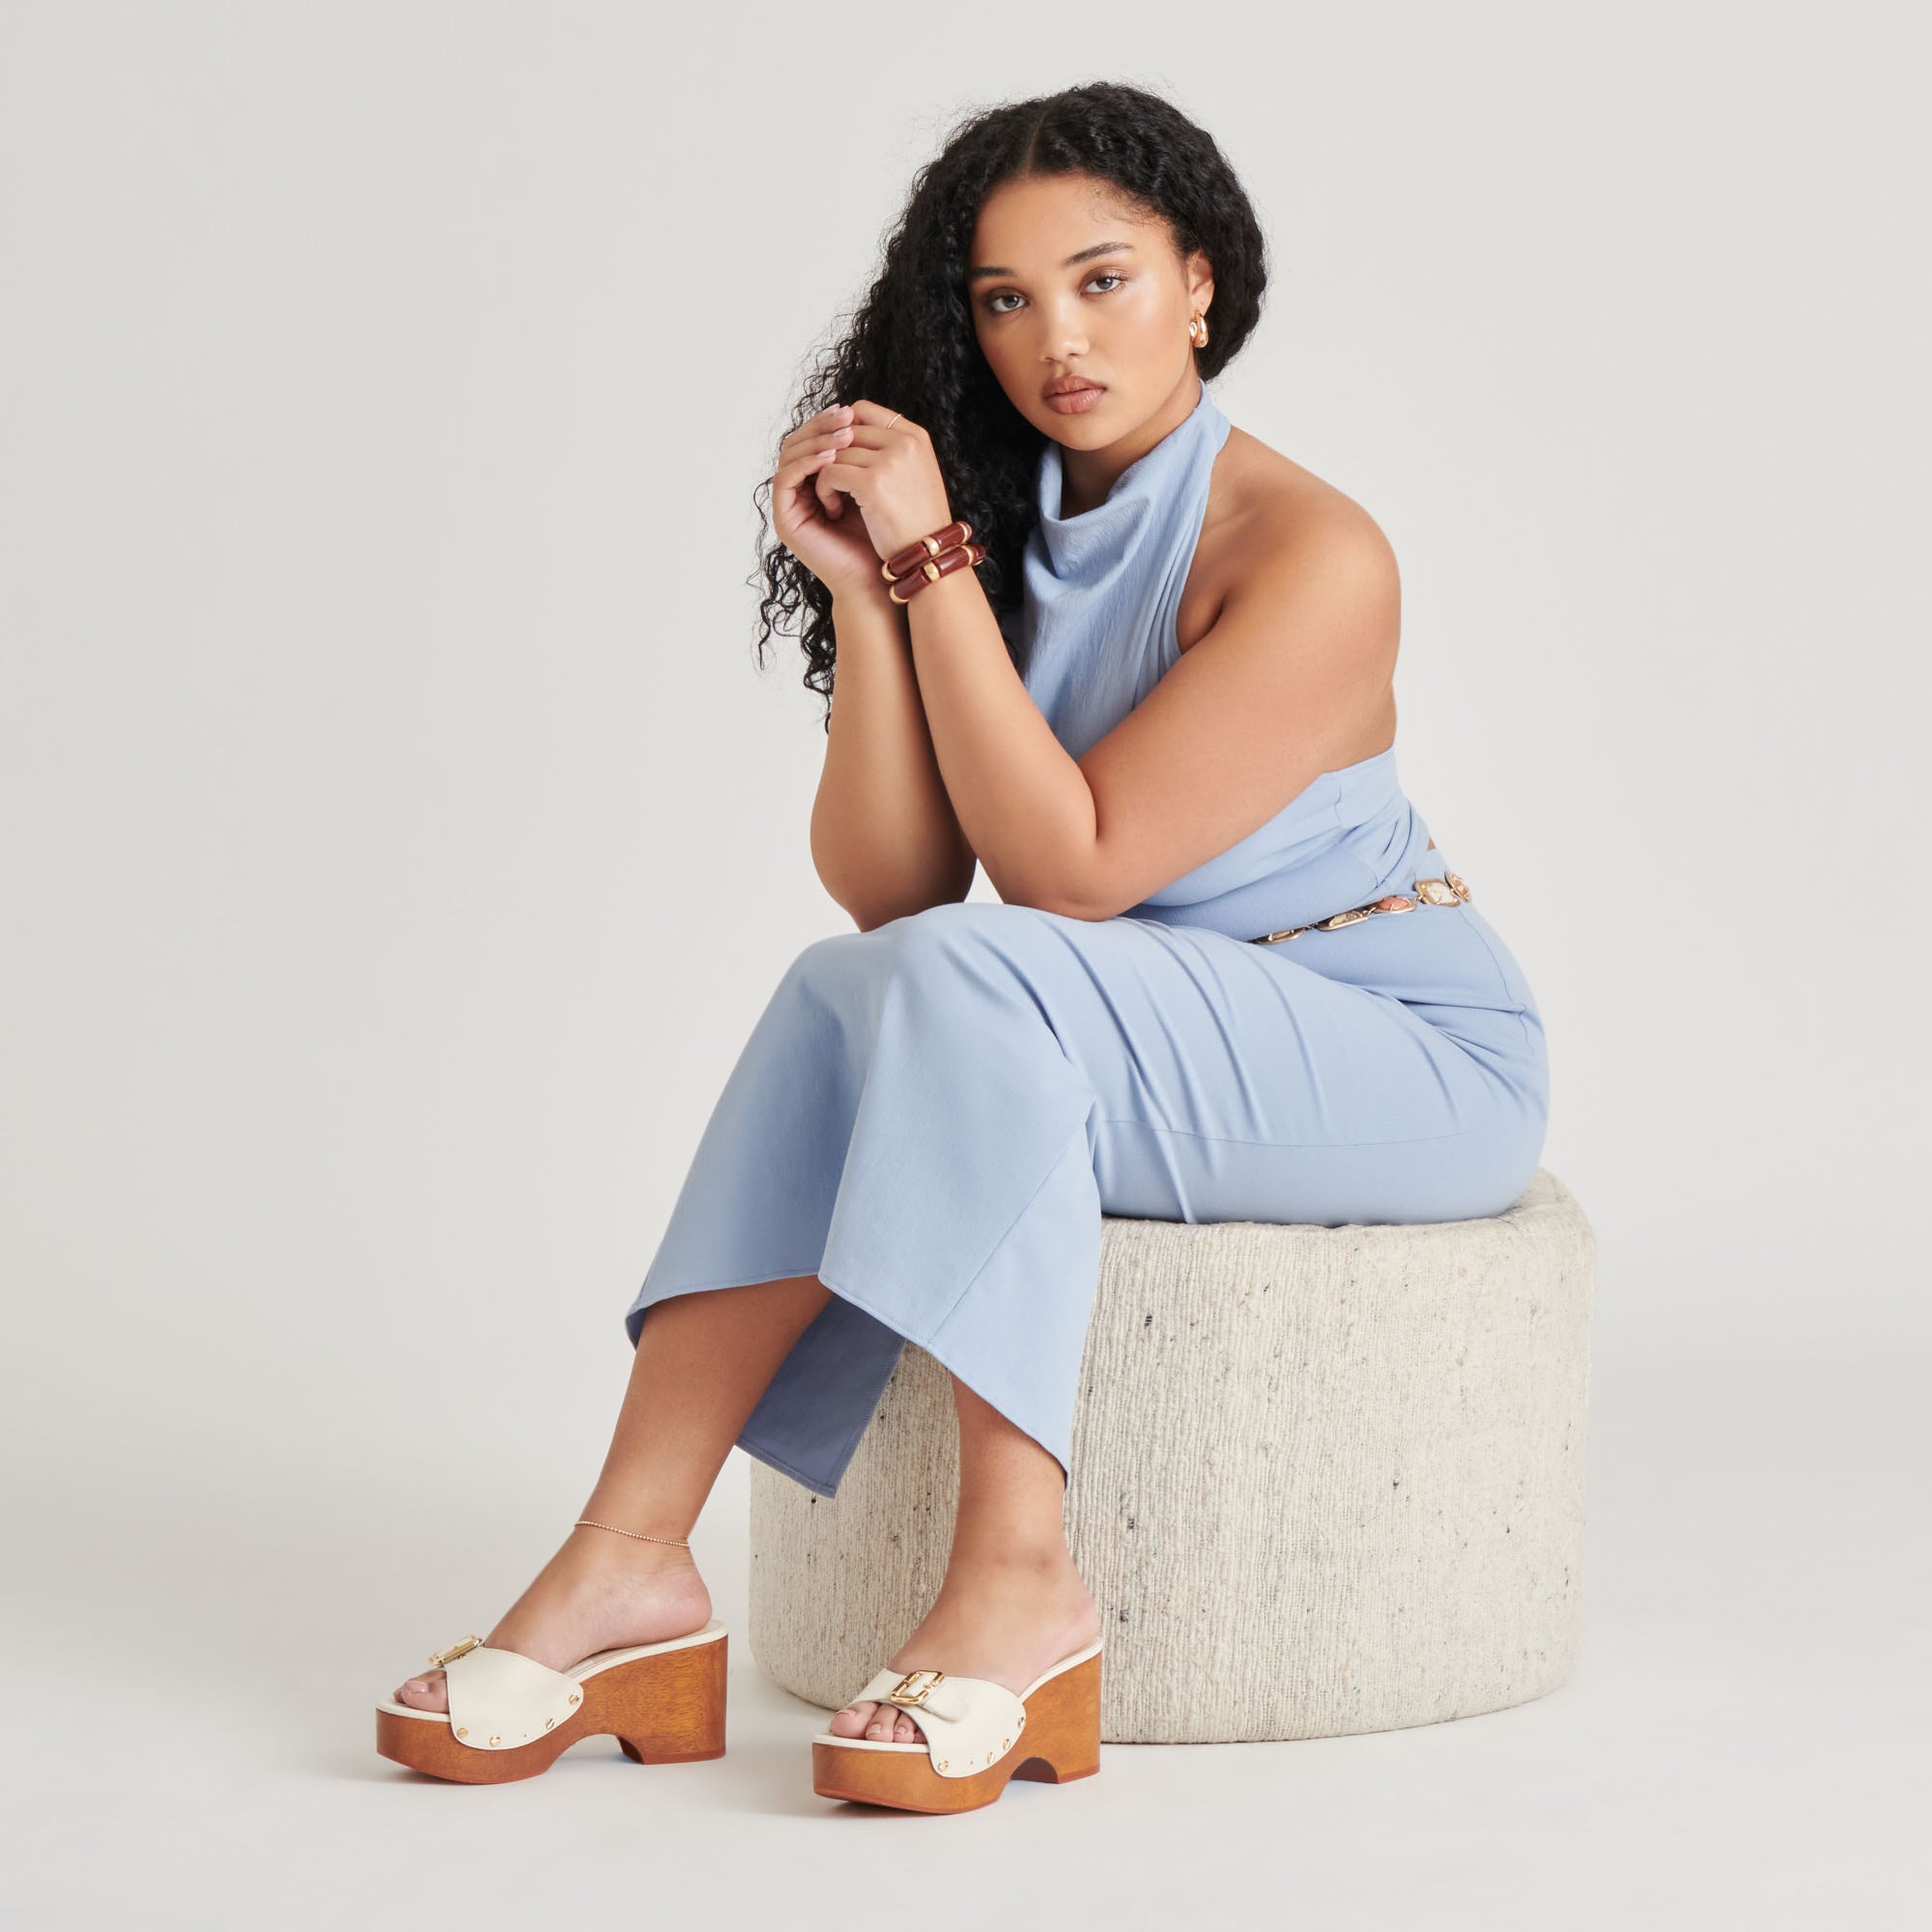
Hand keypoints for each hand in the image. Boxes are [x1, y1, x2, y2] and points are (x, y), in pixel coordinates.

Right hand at [769, 405, 892, 600]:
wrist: (878, 576)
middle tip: (845, 416)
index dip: (828, 422)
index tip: (852, 410)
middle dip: (821, 426)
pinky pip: (786, 479)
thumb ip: (864, 455)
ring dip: (815, 441)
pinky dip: (806, 464)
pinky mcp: (785, 517)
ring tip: (843, 436)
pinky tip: (830, 458)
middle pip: (798, 442)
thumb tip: (865, 412)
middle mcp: (800, 490)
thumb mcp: (877, 484)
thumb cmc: (883, 535)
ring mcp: (790, 504)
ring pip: (790, 456)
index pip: (813, 439)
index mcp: (818, 480)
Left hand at [816, 400, 955, 567]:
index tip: (836, 454)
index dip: (841, 429)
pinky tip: (833, 509)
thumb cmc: (919, 523)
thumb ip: (892, 450)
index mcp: (916, 436)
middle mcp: (905, 442)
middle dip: (830, 455)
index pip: (863, 410)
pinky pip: (829, 473)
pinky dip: (824, 491)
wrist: (929, 556)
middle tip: (830, 482)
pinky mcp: (871, 483)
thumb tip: (852, 430)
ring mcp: (889, 461)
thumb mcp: (916, 475)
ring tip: (832, 500)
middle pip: (845, 430)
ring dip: (825, 476)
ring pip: (834, 452)